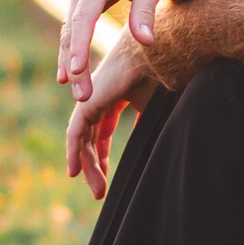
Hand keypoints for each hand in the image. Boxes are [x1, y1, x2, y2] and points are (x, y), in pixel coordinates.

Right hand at [58, 0, 219, 97]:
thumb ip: (147, 10)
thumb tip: (145, 42)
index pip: (85, 16)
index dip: (78, 45)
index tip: (76, 72)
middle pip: (72, 28)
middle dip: (73, 63)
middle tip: (82, 96)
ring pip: (68, 31)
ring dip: (70, 61)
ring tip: (78, 94)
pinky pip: (73, 27)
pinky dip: (72, 50)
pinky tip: (72, 75)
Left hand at [65, 31, 154, 199]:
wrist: (165, 53)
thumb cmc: (168, 72)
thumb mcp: (156, 104)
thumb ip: (146, 121)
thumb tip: (146, 141)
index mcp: (116, 91)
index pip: (103, 126)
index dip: (101, 150)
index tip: (105, 173)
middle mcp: (100, 92)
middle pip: (91, 134)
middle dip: (95, 163)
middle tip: (100, 190)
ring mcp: (93, 95)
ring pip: (83, 137)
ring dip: (89, 166)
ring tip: (98, 191)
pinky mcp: (89, 101)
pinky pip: (76, 133)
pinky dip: (75, 153)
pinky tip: (76, 172)